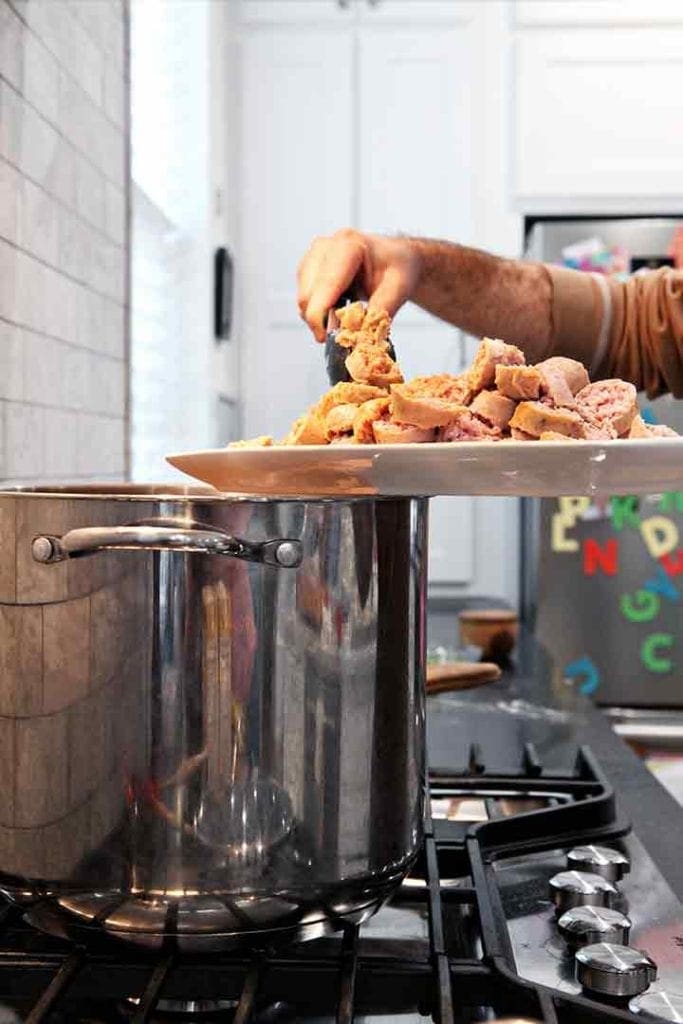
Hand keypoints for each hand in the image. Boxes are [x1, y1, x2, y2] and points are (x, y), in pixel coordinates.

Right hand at [297, 228, 419, 340]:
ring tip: (345, 319)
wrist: (396, 258)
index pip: (325, 285)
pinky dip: (319, 312)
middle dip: (321, 321)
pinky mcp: (308, 269)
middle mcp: (325, 247)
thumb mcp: (399, 288)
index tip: (327, 338)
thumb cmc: (398, 267)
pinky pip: (306, 300)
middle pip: (308, 295)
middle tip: (343, 336)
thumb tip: (360, 336)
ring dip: (319, 318)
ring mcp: (313, 256)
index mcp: (348, 245)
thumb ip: (380, 311)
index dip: (321, 316)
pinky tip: (338, 310)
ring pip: (303, 300)